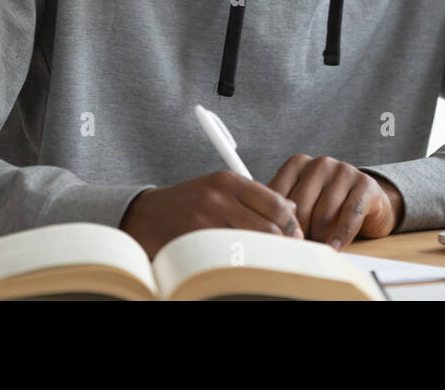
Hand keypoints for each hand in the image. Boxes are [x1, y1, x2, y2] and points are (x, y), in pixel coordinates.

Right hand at [119, 171, 303, 259]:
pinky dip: (244, 262)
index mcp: (229, 180)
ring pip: (253, 244)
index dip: (292, 224)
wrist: (147, 215)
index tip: (297, 235)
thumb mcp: (220, 188)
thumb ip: (255, 195)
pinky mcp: (196, 242)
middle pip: (269, 227)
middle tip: (288, 253)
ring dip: (265, 254)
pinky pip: (232, 257)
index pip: (276, 204)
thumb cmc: (190, 203)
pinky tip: (245, 263)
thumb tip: (292, 210)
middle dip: (283, 243)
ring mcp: (206, 221)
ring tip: (269, 259)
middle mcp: (219, 197)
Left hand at [268, 154, 403, 249]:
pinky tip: (335, 249)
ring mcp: (344, 171)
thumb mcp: (302, 202)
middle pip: (301, 208)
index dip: (278, 225)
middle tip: (298, 253)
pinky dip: (341, 235)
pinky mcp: (365, 184)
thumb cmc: (326, 206)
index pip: (279, 197)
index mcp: (298, 164)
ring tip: (318, 251)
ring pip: (324, 214)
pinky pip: (350, 214)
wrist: (369, 202)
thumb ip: (283, 212)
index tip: (277, 243)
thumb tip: (262, 233)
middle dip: (299, 234)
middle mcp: (320, 163)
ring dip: (320, 238)